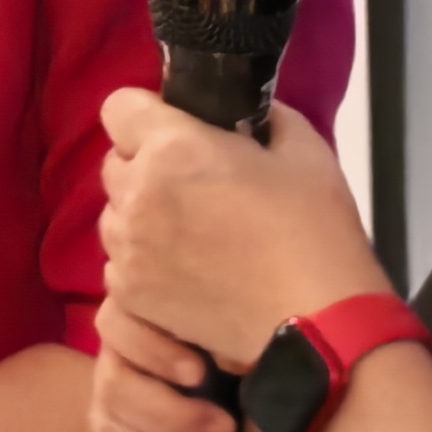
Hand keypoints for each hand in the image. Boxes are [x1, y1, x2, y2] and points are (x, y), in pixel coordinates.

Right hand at [88, 299, 334, 431]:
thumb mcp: (253, 346)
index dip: (151, 350)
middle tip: (227, 431)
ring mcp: (109, 417)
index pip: (116, 324)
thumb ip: (229, 336)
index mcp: (144, 321)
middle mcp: (117, 365)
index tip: (200, 373)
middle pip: (114, 390)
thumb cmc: (261, 374)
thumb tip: (224, 349)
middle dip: (174, 417)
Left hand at [99, 92, 389, 365]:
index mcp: (172, 149)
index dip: (147, 115)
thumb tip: (248, 118)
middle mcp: (137, 194)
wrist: (317, 324)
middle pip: (116, 162)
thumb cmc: (314, 232)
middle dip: (145, 165)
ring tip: (191, 233)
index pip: (120, 107)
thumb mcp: (304, 152)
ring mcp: (128, 249)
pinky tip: (186, 271)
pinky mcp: (130, 295)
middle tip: (194, 185)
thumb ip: (264, 120)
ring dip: (141, 214)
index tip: (178, 131)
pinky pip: (120, 262)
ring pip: (114, 214)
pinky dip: (143, 261)